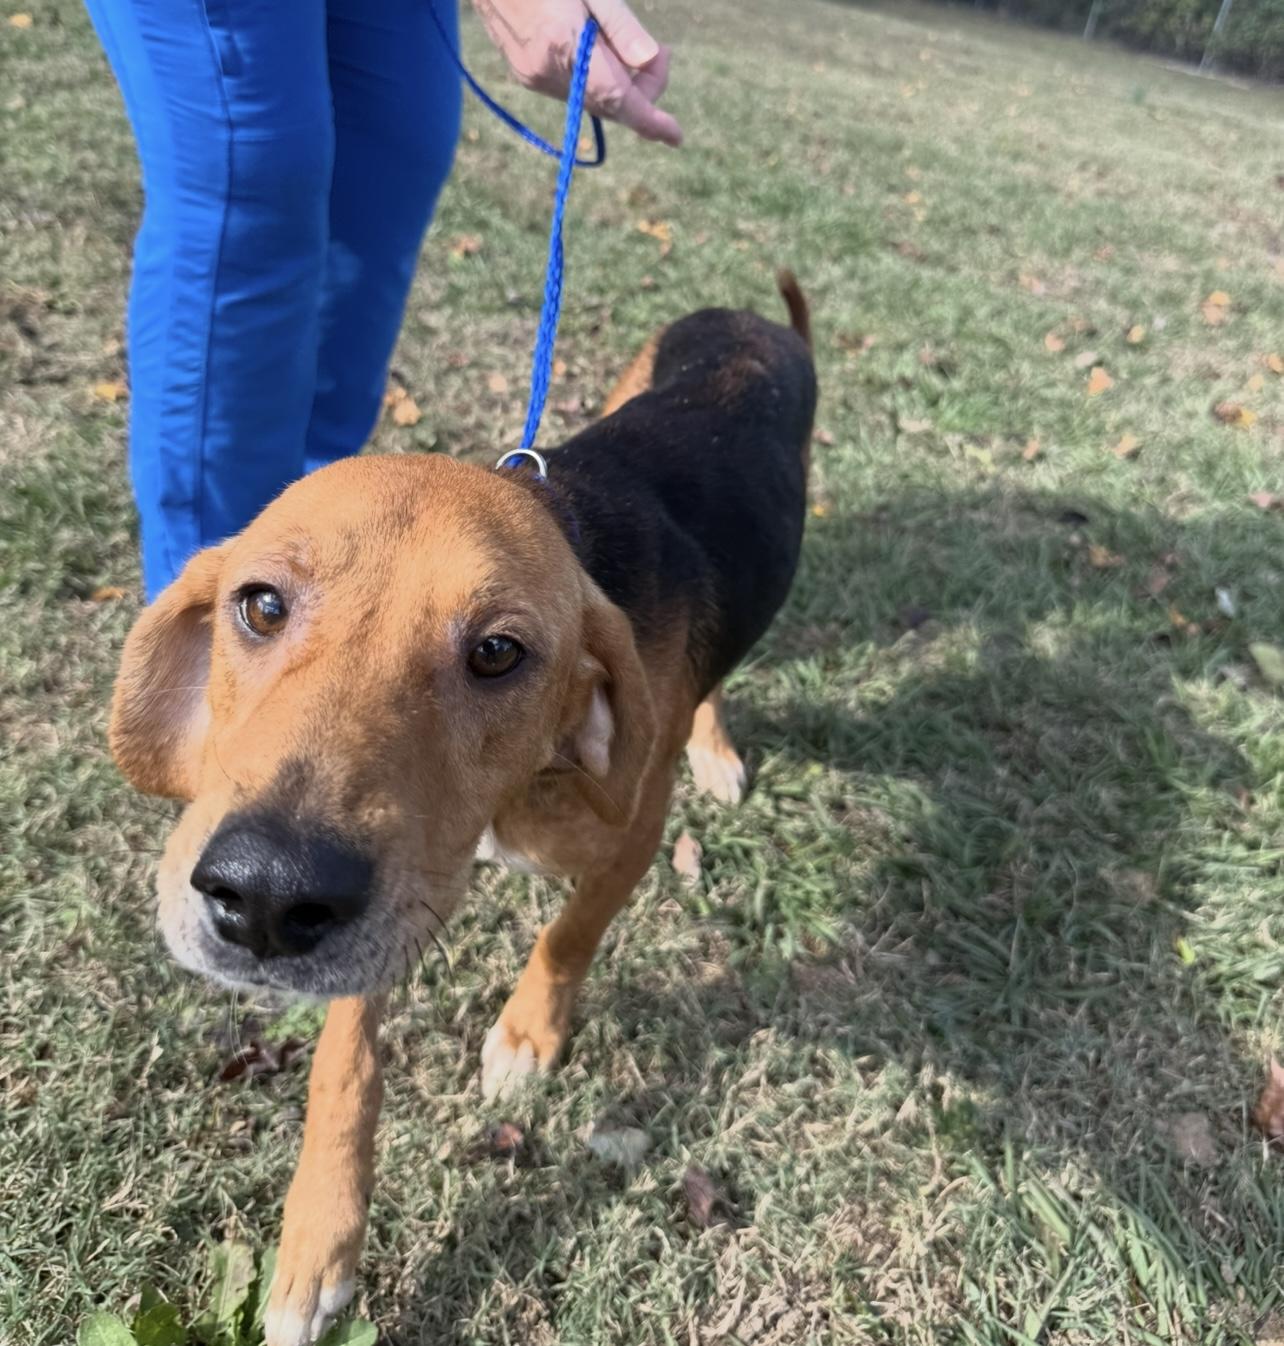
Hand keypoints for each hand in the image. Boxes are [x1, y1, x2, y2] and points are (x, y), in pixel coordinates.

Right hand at [471, 0, 681, 146]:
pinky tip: (593, 44)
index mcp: (564, 45)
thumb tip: (649, 61)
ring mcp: (532, 78)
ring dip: (618, 81)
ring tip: (619, 38)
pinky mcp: (525, 75)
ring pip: (592, 98)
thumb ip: (620, 25)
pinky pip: (573, 90)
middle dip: (642, 88)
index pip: (616, 98)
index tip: (675, 136)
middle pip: (609, 103)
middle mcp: (547, 72)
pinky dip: (594, 77)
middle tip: (661, 51)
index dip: (650, 121)